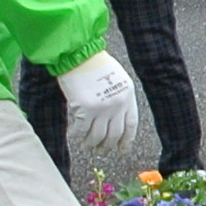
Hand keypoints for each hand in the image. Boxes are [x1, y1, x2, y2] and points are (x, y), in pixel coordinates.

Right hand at [54, 50, 140, 172]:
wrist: (79, 54)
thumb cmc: (95, 63)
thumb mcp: (117, 79)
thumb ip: (118, 98)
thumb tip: (113, 120)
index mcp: (127, 96)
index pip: (131, 125)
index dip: (126, 140)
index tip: (122, 150)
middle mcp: (117, 104)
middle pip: (114, 134)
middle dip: (107, 146)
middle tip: (102, 151)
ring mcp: (101, 108)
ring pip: (98, 136)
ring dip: (92, 144)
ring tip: (87, 146)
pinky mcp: (84, 109)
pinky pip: (81, 130)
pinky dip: (77, 136)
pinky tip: (74, 136)